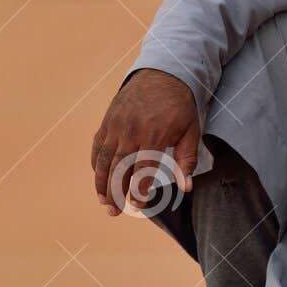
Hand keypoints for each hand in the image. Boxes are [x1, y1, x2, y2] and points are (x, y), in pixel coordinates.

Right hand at [91, 69, 200, 215]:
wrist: (162, 74)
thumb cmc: (179, 106)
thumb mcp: (191, 130)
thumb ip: (187, 159)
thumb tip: (187, 187)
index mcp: (154, 135)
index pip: (144, 170)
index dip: (140, 191)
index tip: (138, 206)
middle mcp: (131, 131)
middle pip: (119, 168)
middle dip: (116, 193)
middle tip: (115, 212)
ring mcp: (116, 125)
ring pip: (104, 160)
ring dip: (101, 183)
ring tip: (103, 201)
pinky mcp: (108, 121)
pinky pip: (98, 146)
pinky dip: (96, 163)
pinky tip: (98, 178)